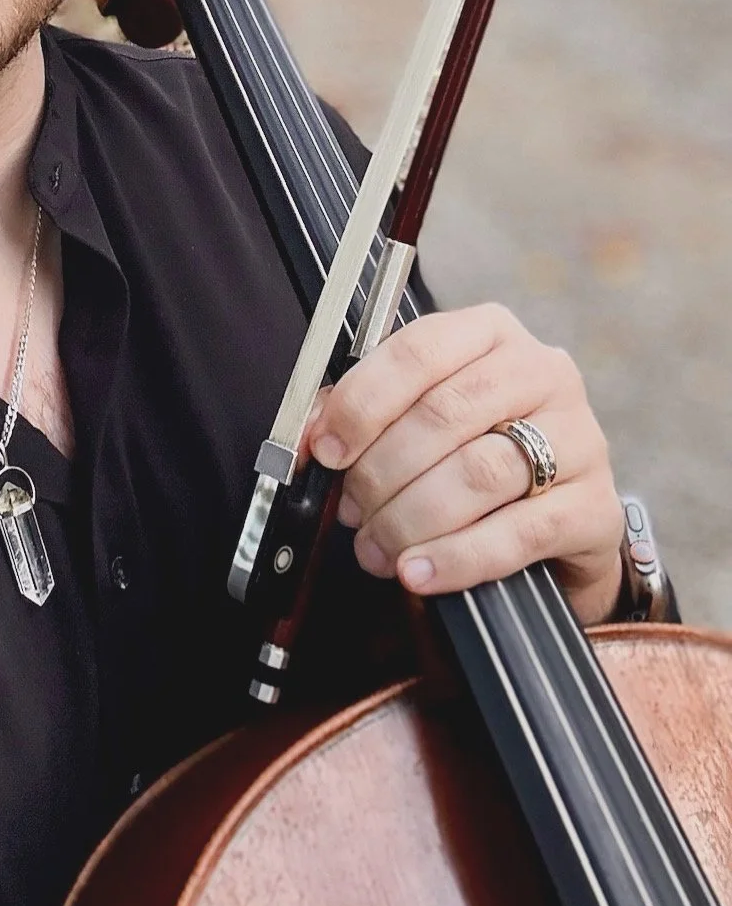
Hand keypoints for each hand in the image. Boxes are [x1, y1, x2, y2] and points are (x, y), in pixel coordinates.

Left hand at [305, 304, 623, 624]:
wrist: (556, 517)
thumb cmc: (476, 451)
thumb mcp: (421, 417)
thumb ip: (364, 417)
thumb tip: (310, 438)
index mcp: (490, 334)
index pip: (418, 351)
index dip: (362, 401)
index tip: (326, 448)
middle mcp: (542, 372)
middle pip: (444, 414)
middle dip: (381, 470)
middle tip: (351, 509)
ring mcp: (579, 437)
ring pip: (477, 473)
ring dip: (410, 518)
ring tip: (377, 546)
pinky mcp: (595, 505)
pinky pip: (517, 532)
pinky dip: (456, 557)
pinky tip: (418, 572)